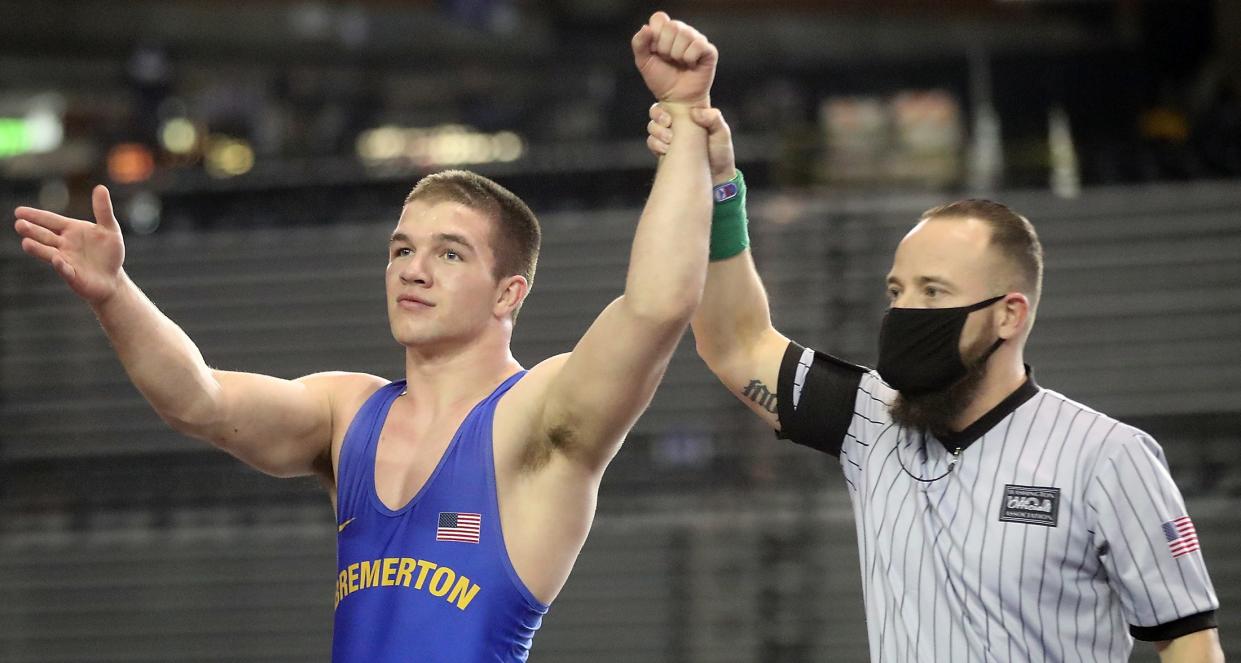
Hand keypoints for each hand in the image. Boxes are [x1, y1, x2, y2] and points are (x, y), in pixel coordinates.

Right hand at [14, 185, 126, 304]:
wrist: (113, 279)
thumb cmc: (109, 253)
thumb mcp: (110, 229)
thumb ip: (103, 210)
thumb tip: (100, 187)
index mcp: (71, 230)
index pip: (50, 220)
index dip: (36, 216)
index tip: (19, 211)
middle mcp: (64, 244)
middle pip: (45, 235)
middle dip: (32, 230)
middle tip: (19, 224)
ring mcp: (66, 260)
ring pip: (49, 253)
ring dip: (38, 248)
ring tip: (25, 243)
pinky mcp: (72, 275)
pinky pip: (65, 270)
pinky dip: (61, 265)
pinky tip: (57, 260)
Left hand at [631, 11, 716, 106]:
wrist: (676, 99)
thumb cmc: (661, 80)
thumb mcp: (644, 62)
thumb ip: (639, 44)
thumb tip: (646, 28)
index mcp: (666, 31)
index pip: (659, 18)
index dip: (655, 36)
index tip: (655, 51)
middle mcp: (683, 32)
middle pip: (672, 26)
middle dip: (665, 48)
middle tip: (669, 60)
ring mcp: (697, 40)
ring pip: (685, 35)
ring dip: (677, 55)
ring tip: (679, 64)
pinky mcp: (709, 50)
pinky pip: (698, 45)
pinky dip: (690, 58)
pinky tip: (691, 65)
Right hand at [647, 104, 735, 184]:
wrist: (715, 179)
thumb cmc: (721, 154)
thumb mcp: (722, 133)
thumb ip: (713, 118)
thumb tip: (695, 112)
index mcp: (690, 116)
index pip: (670, 103)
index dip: (665, 107)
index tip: (670, 118)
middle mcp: (677, 125)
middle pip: (656, 114)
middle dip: (658, 119)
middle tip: (668, 126)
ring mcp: (670, 139)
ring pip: (653, 129)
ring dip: (658, 133)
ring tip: (670, 142)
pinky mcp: (665, 152)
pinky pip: (652, 144)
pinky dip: (656, 146)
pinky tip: (667, 151)